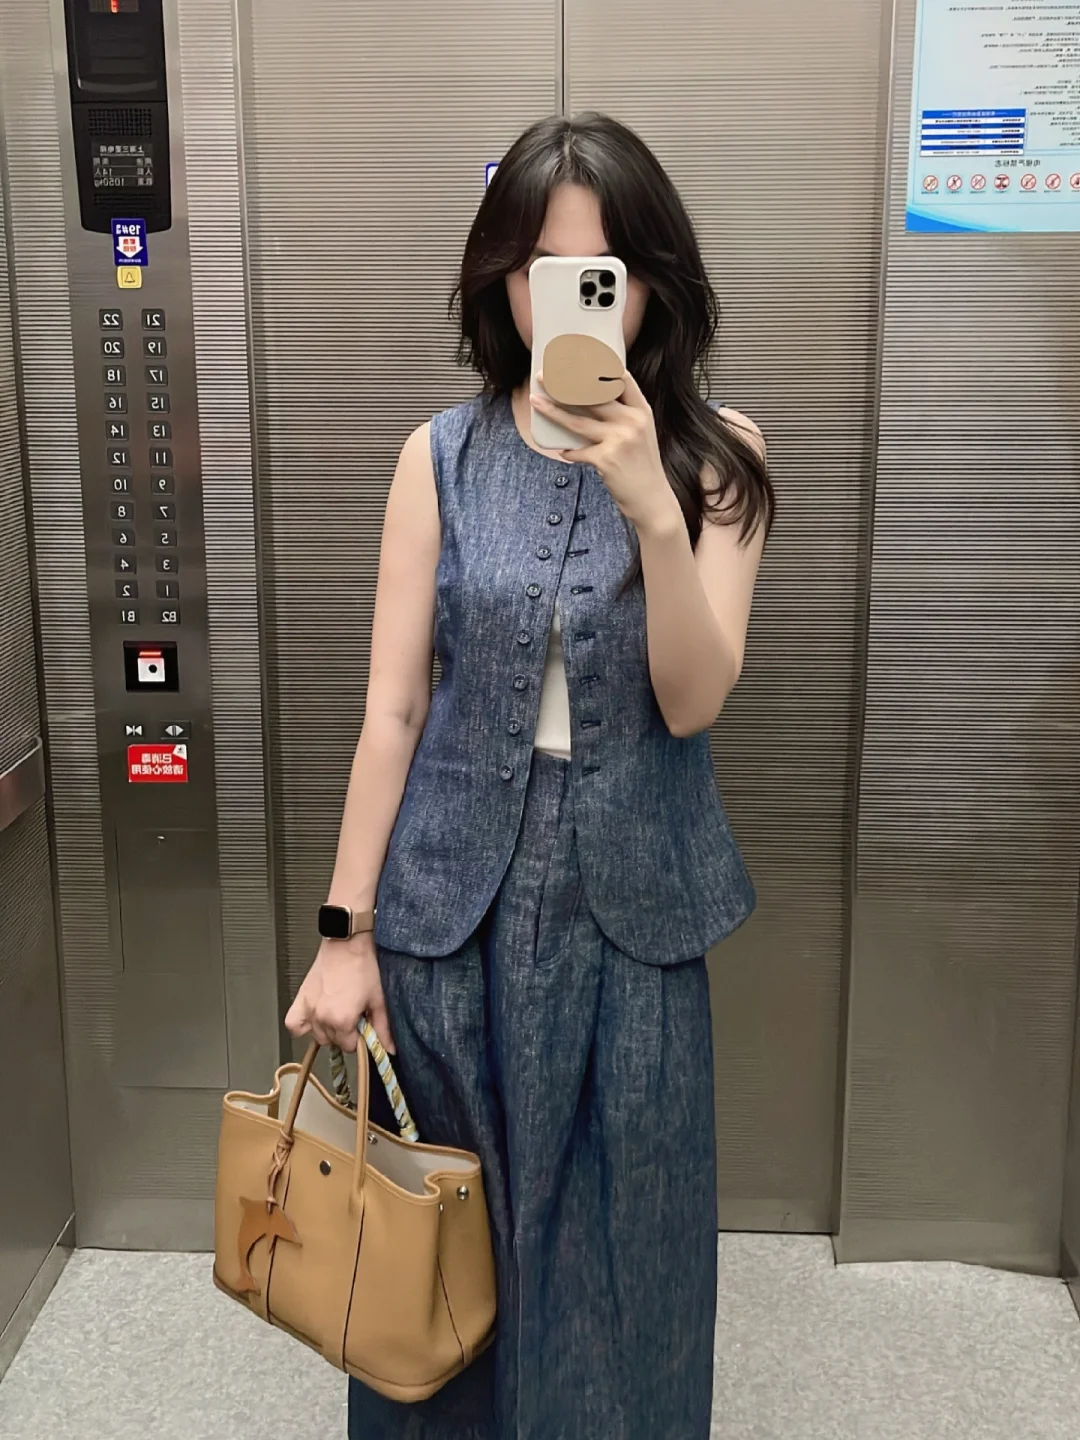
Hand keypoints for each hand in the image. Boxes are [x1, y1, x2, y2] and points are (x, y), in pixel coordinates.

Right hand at [284, 932, 395, 1054]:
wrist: (348, 943)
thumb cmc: (363, 966)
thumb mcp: (379, 1000)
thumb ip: (383, 1028)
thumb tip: (388, 1048)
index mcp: (342, 1020)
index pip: (349, 1046)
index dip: (358, 1038)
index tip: (362, 1026)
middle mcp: (322, 1017)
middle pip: (333, 1041)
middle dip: (345, 1033)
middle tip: (353, 1016)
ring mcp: (309, 1009)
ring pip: (316, 1035)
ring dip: (327, 1030)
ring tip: (338, 1013)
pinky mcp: (301, 999)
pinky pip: (294, 1025)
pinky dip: (302, 1026)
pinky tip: (316, 1018)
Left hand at [531, 370, 681, 536]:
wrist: (652, 500)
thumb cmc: (643, 468)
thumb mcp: (641, 435)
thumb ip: (621, 417)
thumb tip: (588, 404)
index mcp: (641, 411)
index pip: (620, 378)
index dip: (597, 365)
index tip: (576, 357)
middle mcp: (631, 421)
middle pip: (592, 396)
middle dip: (564, 383)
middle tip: (543, 375)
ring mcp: (619, 440)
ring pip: (578, 421)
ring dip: (553, 411)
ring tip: (535, 401)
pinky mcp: (606, 460)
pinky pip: (578, 451)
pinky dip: (569, 452)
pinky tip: (563, 451)